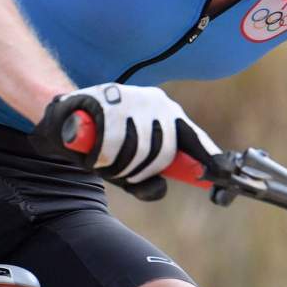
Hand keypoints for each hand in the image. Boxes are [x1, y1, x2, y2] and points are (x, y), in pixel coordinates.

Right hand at [37, 83, 219, 200]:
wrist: (63, 117)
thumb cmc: (102, 143)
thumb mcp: (127, 167)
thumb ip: (145, 182)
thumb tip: (162, 187)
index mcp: (168, 114)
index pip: (195, 139)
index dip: (209, 159)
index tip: (223, 177)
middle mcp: (156, 103)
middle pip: (163, 153)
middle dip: (140, 171)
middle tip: (118, 168)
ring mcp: (134, 99)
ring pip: (139, 151)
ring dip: (118, 165)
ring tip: (103, 156)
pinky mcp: (109, 99)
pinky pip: (114, 144)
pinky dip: (102, 157)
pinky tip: (93, 150)